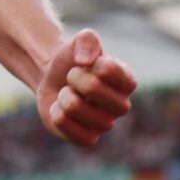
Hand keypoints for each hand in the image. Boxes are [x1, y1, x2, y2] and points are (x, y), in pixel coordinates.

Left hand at [36, 28, 135, 147]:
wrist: (53, 78)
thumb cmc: (73, 59)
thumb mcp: (81, 40)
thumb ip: (88, 40)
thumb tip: (85, 62)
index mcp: (127, 81)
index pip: (108, 69)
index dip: (89, 63)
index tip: (86, 63)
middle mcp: (121, 106)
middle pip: (92, 87)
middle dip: (74, 77)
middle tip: (72, 77)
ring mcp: (105, 124)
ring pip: (74, 107)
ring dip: (62, 95)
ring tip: (67, 94)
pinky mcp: (88, 139)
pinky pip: (68, 129)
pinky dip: (57, 115)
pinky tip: (62, 110)